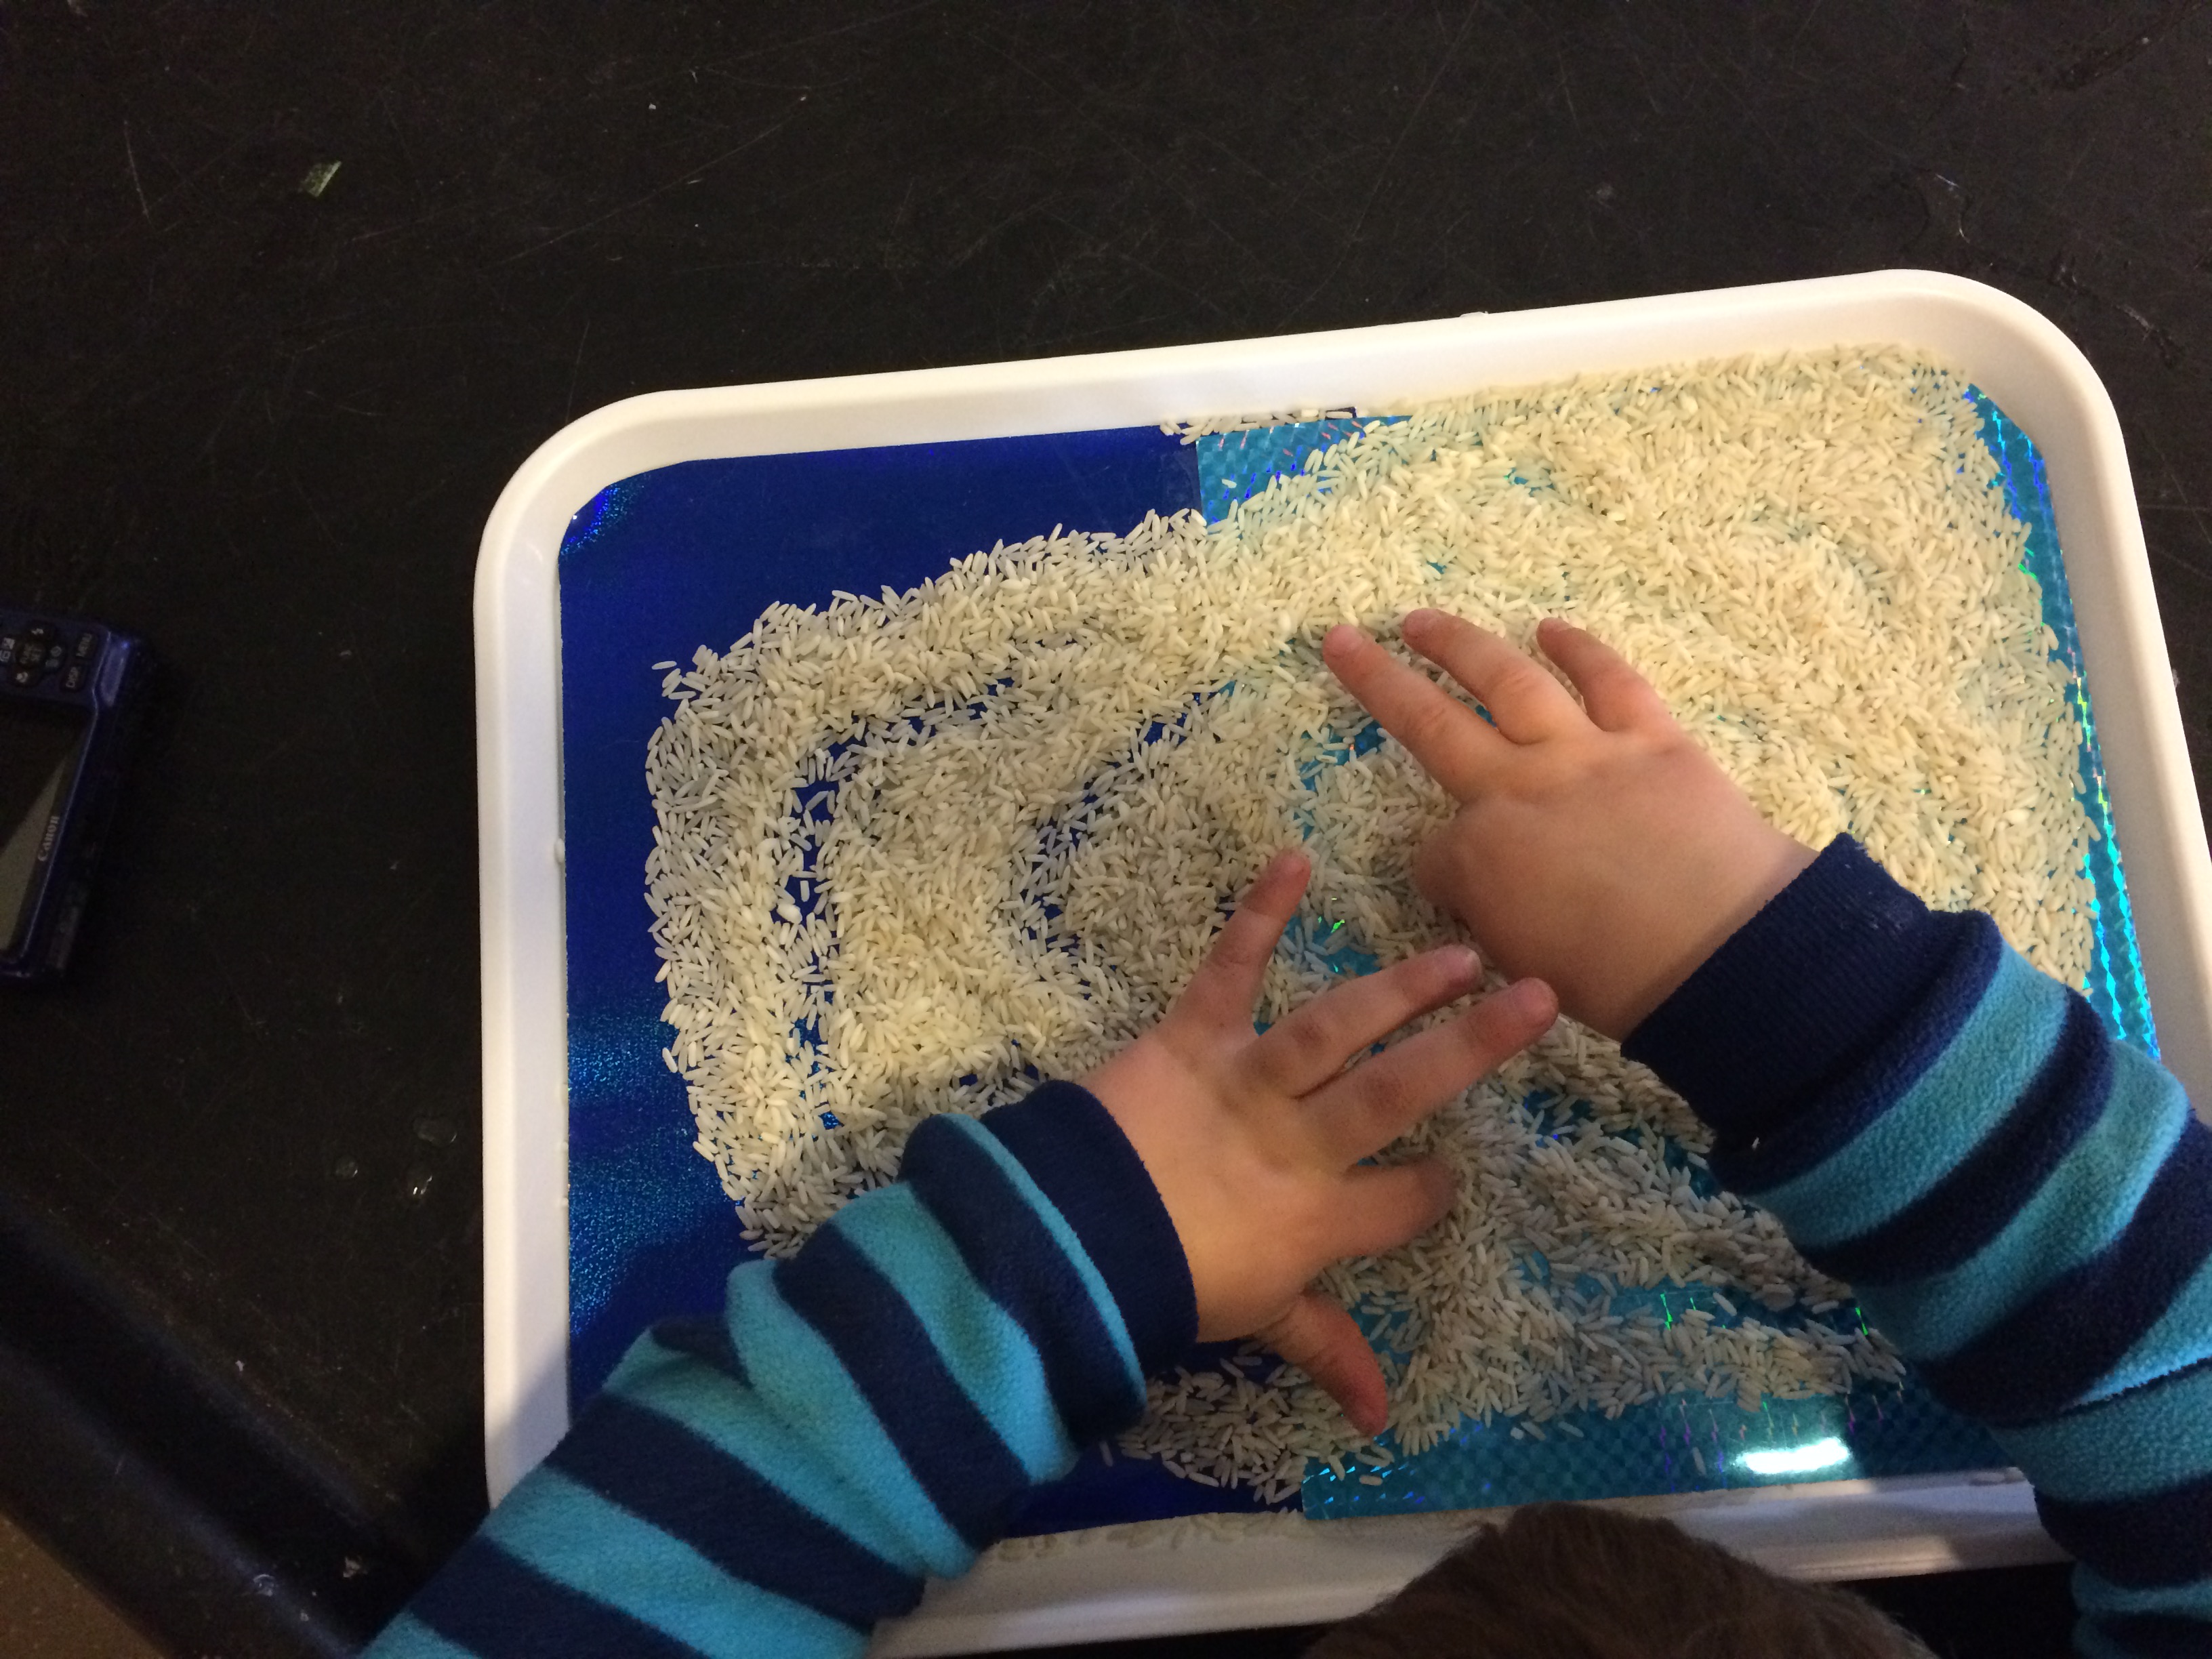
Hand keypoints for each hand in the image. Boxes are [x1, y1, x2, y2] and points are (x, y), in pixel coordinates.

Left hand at [1081, 850, 1555, 1435]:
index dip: (1430, 1193)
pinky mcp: (1190, 1039)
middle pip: (1399, 1092)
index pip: (1402, 1204)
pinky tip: (1294, 858)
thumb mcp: (1254, 1324)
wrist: (1066, 1246)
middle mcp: (1298, 1142)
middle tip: (1538, 1000)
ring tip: (1462, 952)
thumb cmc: (1162, 1286)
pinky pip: (1228, 970)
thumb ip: (1325, 1351)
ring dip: (1401, 986)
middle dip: (1473, 1049)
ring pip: (1338, 1027)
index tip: (1451, 1179)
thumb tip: (1381, 1420)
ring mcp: (1246, 1082)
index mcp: (1318, 1218)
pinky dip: (1258, 913)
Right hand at [1322, 610, 1814, 1039]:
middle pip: (1429, 722)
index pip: (1435, 855)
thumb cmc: (1622, 983)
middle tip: (1342, 637)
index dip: (1443, 874)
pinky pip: (1610, 680)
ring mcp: (1586, 753)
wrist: (1726, 955)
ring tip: (1422, 619)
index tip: (1463, 894)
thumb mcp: (1525, 965)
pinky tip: (1549, 628)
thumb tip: (1486, 893)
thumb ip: (1492, 916)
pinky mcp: (1653, 738)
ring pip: (1510, 680)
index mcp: (1479, 857)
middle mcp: (1517, 788)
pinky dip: (1579, 649)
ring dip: (1460, 643)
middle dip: (1378, 678)